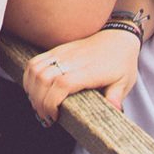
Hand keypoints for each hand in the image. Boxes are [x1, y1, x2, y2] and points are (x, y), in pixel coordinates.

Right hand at [23, 28, 140, 125]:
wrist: (118, 36)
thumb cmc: (121, 61)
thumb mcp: (125, 81)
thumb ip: (116, 96)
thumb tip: (114, 109)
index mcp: (88, 70)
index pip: (63, 84)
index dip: (52, 102)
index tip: (54, 117)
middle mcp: (72, 61)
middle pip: (44, 79)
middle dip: (39, 102)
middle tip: (45, 117)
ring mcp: (62, 54)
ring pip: (36, 70)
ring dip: (31, 90)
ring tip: (38, 105)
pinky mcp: (56, 50)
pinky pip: (35, 61)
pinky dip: (29, 77)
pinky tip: (34, 90)